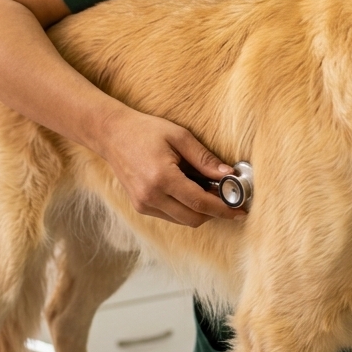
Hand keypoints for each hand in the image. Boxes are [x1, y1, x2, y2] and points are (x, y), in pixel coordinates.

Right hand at [96, 106, 244, 226]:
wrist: (111, 134)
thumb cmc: (145, 131)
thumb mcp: (179, 137)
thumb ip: (205, 158)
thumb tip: (229, 175)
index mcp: (162, 178)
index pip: (200, 203)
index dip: (223, 209)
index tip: (240, 210)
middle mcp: (150, 196)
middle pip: (193, 218)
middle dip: (214, 213)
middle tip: (229, 200)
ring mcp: (143, 204)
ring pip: (182, 220)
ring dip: (200, 211)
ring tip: (210, 192)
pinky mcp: (140, 206)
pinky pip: (170, 215)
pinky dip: (185, 209)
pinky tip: (191, 191)